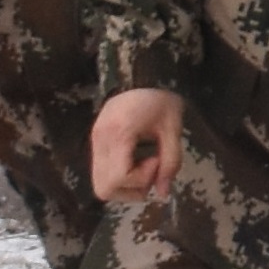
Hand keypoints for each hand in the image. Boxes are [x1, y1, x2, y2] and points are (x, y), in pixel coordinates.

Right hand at [91, 84, 184, 204]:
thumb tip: (162, 193)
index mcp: (119, 132)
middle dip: (131, 189)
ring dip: (125, 186)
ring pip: (101, 186)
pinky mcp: (96, 143)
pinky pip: (102, 174)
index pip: (119, 177)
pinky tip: (136, 160)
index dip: (142, 178)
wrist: (140, 74)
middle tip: (150, 169)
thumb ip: (171, 162)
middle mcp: (100, 140)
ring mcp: (95, 142)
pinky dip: (120, 177)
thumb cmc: (160, 99)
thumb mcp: (173, 128)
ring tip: (143, 165)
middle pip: (104, 188)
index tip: (156, 160)